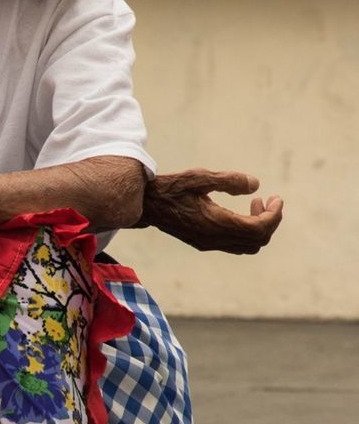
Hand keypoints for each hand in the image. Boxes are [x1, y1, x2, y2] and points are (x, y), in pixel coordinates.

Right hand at [138, 169, 282, 253]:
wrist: (145, 205)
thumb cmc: (172, 187)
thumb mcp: (201, 177)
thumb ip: (229, 180)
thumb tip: (255, 185)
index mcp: (216, 223)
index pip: (258, 229)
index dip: (274, 215)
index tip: (276, 198)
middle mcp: (214, 239)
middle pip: (257, 241)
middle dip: (270, 221)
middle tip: (270, 200)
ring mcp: (209, 244)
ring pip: (248, 246)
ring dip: (258, 227)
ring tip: (256, 204)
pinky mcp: (204, 243)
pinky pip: (235, 245)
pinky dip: (246, 231)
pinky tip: (239, 213)